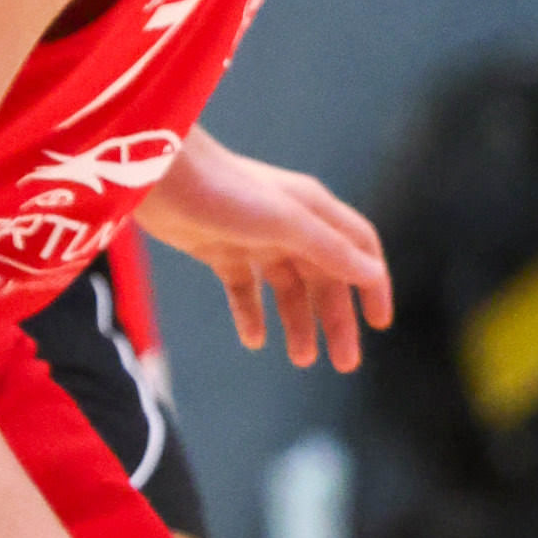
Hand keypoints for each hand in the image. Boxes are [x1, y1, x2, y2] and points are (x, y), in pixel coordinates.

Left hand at [142, 140, 393, 368]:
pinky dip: (252, 314)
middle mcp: (290, 224)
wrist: (158, 173)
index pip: (358, 249)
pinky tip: (254, 340)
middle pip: (326, 278)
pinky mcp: (221, 250)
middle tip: (344, 364)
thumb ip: (331, 250)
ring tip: (301, 359)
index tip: (379, 324)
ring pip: (288, 289)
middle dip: (337, 320)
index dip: (373, 285)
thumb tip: (374, 274)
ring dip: (299, 324)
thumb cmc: (224, 191)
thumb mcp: (286, 223)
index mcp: (313, 211)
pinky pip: (246, 289)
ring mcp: (255, 238)